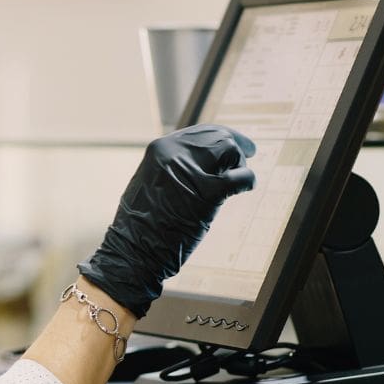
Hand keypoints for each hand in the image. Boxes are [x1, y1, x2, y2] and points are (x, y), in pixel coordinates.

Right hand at [76, 125, 256, 317]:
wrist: (135, 251)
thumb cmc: (142, 224)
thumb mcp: (152, 182)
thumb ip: (173, 166)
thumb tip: (203, 159)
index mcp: (159, 149)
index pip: (200, 132)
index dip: (222, 135)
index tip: (236, 143)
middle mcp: (173, 153)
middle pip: (217, 137)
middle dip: (236, 146)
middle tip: (248, 155)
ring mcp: (189, 172)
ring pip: (229, 150)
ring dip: (240, 163)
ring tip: (237, 179)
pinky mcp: (205, 194)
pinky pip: (239, 177)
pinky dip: (248, 180)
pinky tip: (247, 186)